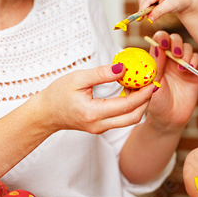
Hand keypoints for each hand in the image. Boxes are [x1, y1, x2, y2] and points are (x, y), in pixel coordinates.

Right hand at [32, 64, 153, 134]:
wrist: (45, 114)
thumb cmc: (57, 94)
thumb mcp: (77, 78)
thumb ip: (101, 74)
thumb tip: (123, 68)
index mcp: (93, 113)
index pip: (127, 105)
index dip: (143, 94)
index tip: (152, 81)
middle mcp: (99, 125)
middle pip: (133, 118)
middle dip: (146, 101)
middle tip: (152, 84)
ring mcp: (100, 128)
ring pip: (129, 120)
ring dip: (139, 104)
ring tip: (142, 86)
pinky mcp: (100, 127)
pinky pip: (121, 119)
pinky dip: (130, 107)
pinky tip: (130, 91)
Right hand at [138, 0, 197, 22]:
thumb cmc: (181, 0)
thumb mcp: (170, 7)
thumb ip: (159, 12)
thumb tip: (149, 19)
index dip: (142, 9)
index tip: (140, 19)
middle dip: (143, 9)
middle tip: (147, 19)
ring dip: (144, 7)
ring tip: (152, 14)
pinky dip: (147, 5)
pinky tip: (153, 10)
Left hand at [144, 30, 197, 133]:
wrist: (168, 119)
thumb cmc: (155, 102)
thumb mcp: (152, 82)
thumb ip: (155, 65)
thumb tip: (156, 46)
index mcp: (156, 58)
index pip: (159, 40)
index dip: (162, 38)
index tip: (163, 44)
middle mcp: (169, 59)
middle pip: (174, 39)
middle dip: (176, 42)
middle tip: (175, 53)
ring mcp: (182, 65)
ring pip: (187, 47)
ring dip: (185, 52)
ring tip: (181, 66)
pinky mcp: (193, 73)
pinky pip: (197, 59)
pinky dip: (194, 60)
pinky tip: (189, 69)